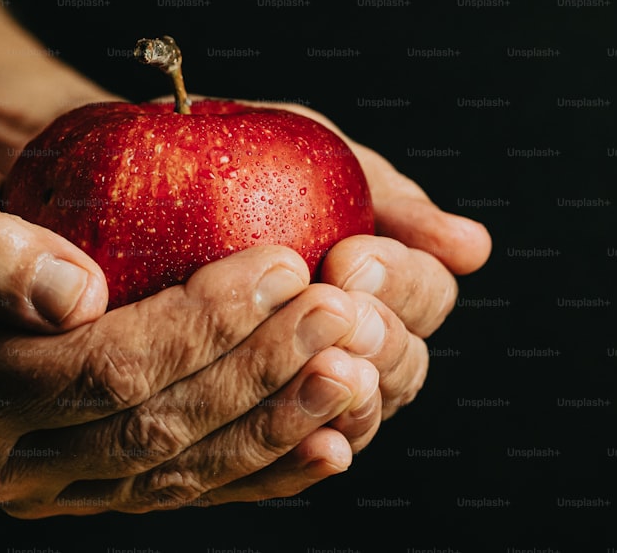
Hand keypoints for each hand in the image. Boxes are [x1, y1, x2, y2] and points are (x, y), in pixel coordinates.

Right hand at [0, 147, 398, 514]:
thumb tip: (72, 296)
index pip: (108, 368)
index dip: (204, 323)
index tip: (285, 264)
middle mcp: (8, 463)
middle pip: (158, 429)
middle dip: (261, 372)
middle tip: (344, 316)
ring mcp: (55, 488)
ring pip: (184, 472)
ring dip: (280, 423)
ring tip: (359, 372)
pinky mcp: (95, 488)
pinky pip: (190, 490)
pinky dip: (266, 471)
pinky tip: (331, 442)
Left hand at [156, 98, 490, 422]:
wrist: (140, 181)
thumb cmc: (239, 161)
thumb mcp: (316, 157)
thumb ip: (391, 201)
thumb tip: (476, 250)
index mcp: (384, 281)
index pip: (428, 296)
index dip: (403, 284)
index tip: (348, 258)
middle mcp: (358, 342)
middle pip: (405, 364)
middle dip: (379, 339)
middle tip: (333, 310)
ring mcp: (309, 387)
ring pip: (360, 414)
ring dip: (350, 395)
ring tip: (323, 367)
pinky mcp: (253, 426)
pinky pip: (293, 459)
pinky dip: (310, 454)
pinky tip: (319, 445)